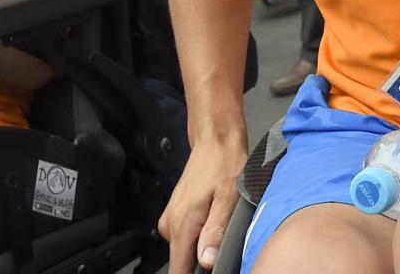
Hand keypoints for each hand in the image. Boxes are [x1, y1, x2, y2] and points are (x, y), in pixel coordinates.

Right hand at [158, 135, 247, 272]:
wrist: (215, 140)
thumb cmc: (225, 164)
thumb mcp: (229, 199)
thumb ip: (216, 232)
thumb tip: (206, 262)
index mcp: (182, 224)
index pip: (178, 270)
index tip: (210, 272)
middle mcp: (171, 224)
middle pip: (183, 262)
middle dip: (202, 261)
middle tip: (224, 242)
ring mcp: (171, 219)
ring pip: (185, 249)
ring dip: (203, 246)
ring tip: (222, 225)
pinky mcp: (176, 214)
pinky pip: (186, 236)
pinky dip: (200, 234)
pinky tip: (215, 219)